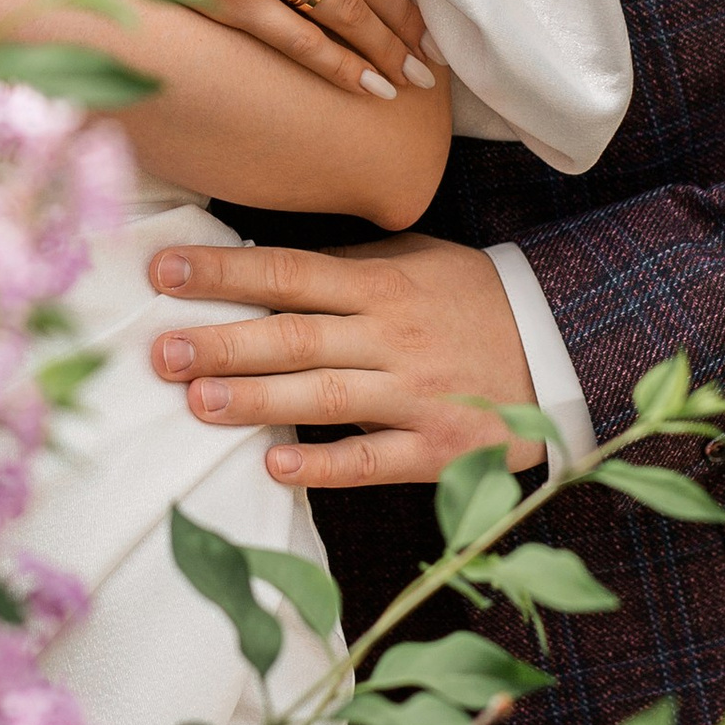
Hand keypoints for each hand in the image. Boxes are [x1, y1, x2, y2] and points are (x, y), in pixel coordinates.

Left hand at [147, 229, 547, 488]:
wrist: (563, 348)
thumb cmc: (471, 300)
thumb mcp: (417, 260)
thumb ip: (347, 265)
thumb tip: (264, 264)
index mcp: (382, 284)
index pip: (289, 272)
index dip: (224, 272)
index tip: (165, 272)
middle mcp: (392, 336)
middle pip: (295, 335)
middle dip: (222, 342)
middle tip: (160, 351)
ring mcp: (415, 393)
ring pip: (324, 395)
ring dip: (256, 398)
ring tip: (197, 402)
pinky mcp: (438, 448)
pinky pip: (374, 459)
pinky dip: (325, 465)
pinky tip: (275, 465)